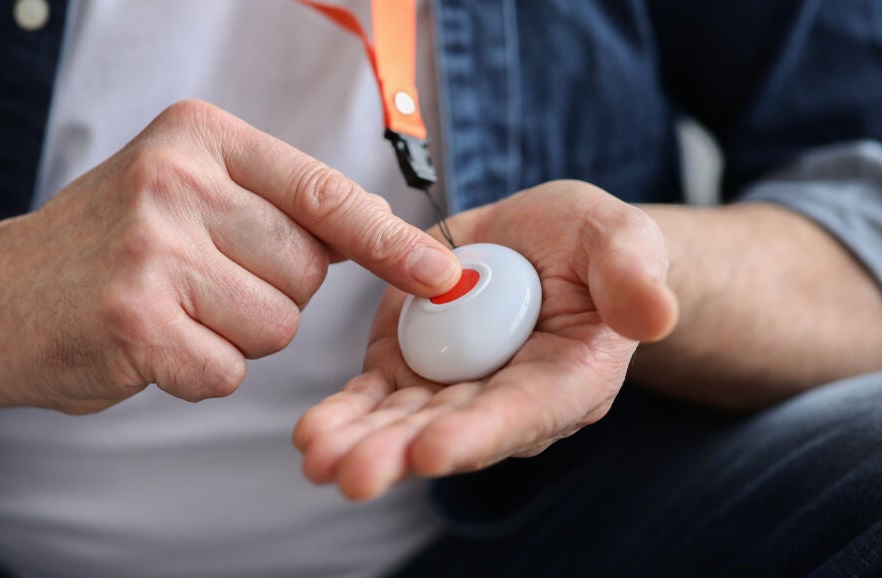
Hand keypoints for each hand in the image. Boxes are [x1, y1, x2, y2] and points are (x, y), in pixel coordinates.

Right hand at [0, 100, 459, 413]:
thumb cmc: (109, 247)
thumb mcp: (186, 189)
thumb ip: (278, 202)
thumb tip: (384, 227)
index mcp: (200, 136)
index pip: (326, 192)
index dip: (391, 240)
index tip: (441, 272)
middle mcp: (176, 180)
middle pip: (307, 270)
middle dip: (273, 292)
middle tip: (200, 281)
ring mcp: (151, 248)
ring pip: (277, 326)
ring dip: (237, 335)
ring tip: (174, 309)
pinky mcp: (133, 319)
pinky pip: (227, 371)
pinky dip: (199, 372)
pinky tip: (152, 344)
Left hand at [294, 180, 677, 499]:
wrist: (540, 240)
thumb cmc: (588, 243)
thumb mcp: (618, 237)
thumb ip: (633, 273)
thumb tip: (656, 317)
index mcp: (568, 377)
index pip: (524, 412)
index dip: (479, 434)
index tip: (432, 451)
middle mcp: (507, 397)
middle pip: (453, 432)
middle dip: (400, 454)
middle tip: (353, 472)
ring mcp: (454, 386)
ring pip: (404, 423)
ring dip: (361, 443)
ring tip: (318, 458)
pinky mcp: (410, 366)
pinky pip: (375, 396)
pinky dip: (345, 414)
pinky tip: (312, 434)